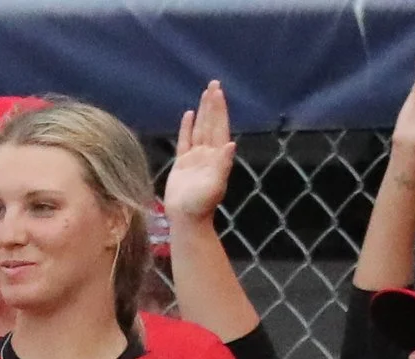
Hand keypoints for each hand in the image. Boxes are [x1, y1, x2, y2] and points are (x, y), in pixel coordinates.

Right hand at [166, 81, 237, 226]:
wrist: (186, 219)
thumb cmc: (201, 205)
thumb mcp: (215, 186)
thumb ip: (223, 165)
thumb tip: (231, 144)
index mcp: (216, 157)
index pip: (219, 127)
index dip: (219, 110)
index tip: (218, 92)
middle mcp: (208, 154)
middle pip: (211, 123)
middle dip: (213, 104)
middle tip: (214, 84)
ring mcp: (195, 158)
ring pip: (200, 128)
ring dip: (203, 111)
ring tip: (205, 94)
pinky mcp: (182, 164)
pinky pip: (185, 140)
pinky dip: (187, 127)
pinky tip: (189, 115)